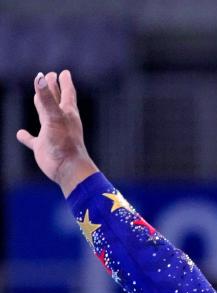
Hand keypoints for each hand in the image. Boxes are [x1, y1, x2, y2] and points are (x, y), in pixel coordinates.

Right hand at [16, 70, 98, 196]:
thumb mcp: (54, 117)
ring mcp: (52, 134)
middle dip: (53, 88)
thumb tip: (39, 77)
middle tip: (50, 76)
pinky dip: (26, 137)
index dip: (65, 82)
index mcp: (67, 114)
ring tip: (36, 95)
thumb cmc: (65, 143)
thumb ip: (46, 98)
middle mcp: (60, 122)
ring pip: (45, 116)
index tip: (63, 72)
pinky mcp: (43, 147)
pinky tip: (20, 134)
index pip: (67, 93)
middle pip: (56, 100)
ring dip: (41, 105)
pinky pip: (33, 140)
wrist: (69, 170)